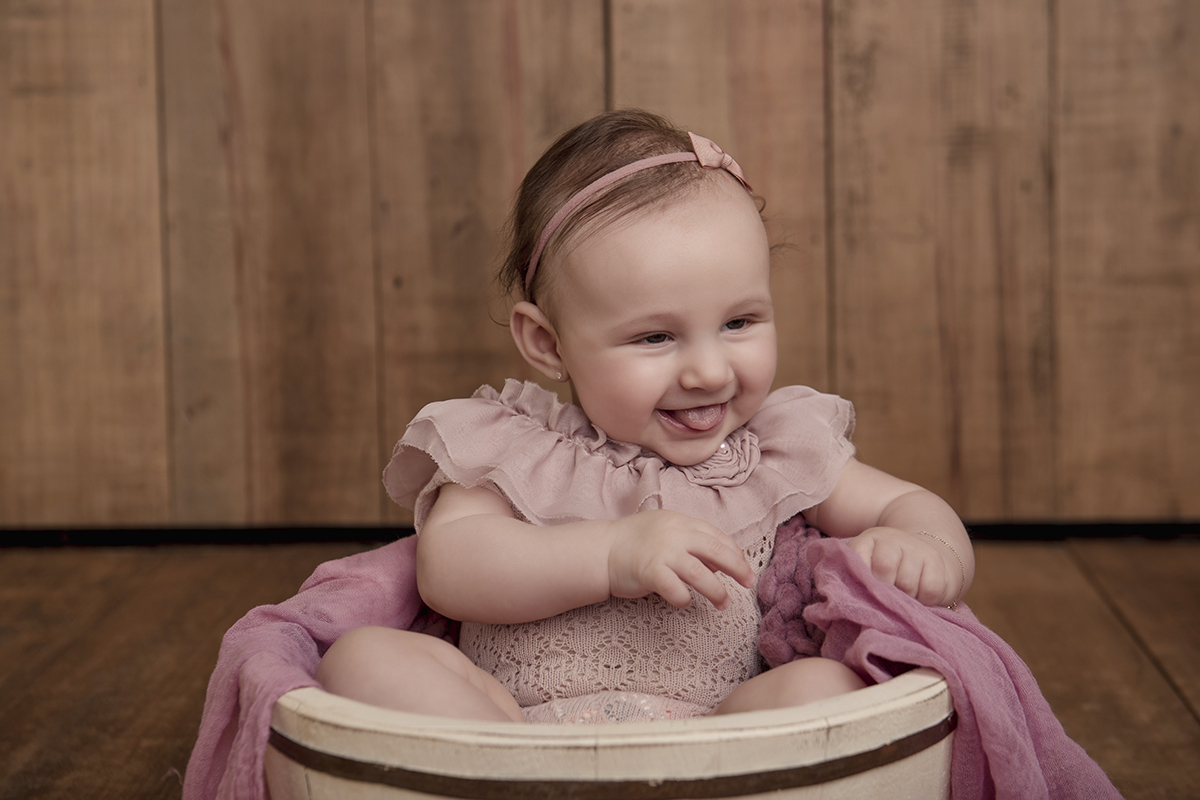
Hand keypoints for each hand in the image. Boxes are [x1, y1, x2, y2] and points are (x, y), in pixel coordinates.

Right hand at [606, 510, 755, 609]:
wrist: (602, 549)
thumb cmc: (634, 543)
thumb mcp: (665, 531)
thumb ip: (691, 542)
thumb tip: (719, 564)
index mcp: (680, 522)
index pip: (716, 535)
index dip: (734, 553)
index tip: (745, 567)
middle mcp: (674, 534)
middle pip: (716, 550)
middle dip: (737, 568)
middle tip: (749, 583)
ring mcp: (662, 552)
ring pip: (701, 574)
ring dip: (717, 591)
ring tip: (724, 604)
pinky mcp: (650, 572)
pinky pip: (676, 590)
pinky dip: (684, 599)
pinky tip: (684, 602)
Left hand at [846, 527, 960, 606]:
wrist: (920, 555)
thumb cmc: (885, 571)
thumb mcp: (866, 568)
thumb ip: (856, 579)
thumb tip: (847, 604)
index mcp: (868, 540)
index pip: (858, 555)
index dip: (861, 577)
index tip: (865, 591)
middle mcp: (891, 539)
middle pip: (884, 567)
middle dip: (884, 590)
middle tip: (885, 599)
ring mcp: (915, 548)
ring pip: (907, 581)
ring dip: (905, 599)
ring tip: (903, 598)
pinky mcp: (935, 561)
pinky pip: (929, 589)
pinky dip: (924, 601)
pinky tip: (919, 597)